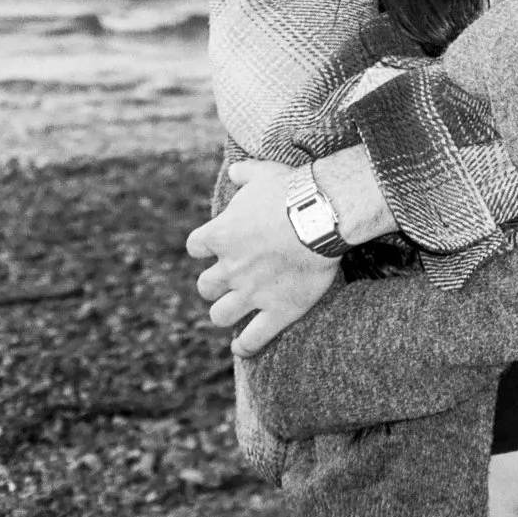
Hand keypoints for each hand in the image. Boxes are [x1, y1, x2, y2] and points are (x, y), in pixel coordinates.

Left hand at [185, 159, 338, 356]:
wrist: (322, 215)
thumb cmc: (292, 190)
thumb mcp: (264, 172)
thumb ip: (244, 173)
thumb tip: (233, 170)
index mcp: (221, 235)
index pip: (195, 247)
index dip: (204, 247)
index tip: (214, 246)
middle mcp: (230, 267)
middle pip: (205, 286)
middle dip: (214, 283)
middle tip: (230, 278)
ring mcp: (252, 293)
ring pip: (220, 315)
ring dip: (224, 312)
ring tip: (233, 310)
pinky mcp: (278, 311)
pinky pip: (253, 339)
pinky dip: (244, 346)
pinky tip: (241, 346)